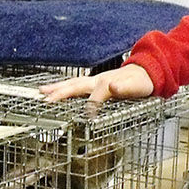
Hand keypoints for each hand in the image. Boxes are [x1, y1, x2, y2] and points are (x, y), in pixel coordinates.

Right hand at [40, 63, 154, 108]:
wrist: (146, 71)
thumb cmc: (141, 82)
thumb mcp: (137, 86)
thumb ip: (125, 88)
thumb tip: (113, 88)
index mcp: (106, 83)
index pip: (95, 97)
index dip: (91, 107)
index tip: (87, 117)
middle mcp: (97, 80)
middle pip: (75, 86)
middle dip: (60, 93)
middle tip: (45, 100)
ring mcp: (94, 81)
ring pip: (72, 83)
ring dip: (57, 88)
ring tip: (42, 91)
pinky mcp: (93, 83)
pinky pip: (75, 85)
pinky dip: (63, 88)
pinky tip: (57, 91)